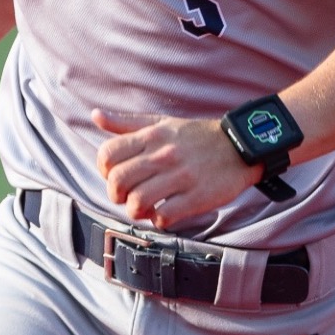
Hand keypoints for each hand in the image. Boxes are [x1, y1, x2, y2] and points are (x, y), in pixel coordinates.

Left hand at [93, 108, 260, 230]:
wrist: (240, 147)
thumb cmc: (196, 137)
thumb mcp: (161, 123)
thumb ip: (126, 123)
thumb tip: (95, 115)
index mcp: (151, 136)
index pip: (107, 154)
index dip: (104, 170)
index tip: (116, 175)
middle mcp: (163, 155)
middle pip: (118, 182)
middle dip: (116, 194)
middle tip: (127, 196)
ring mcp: (180, 177)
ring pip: (137, 202)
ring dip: (136, 210)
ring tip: (146, 206)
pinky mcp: (196, 198)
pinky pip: (163, 216)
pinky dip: (159, 219)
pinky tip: (165, 212)